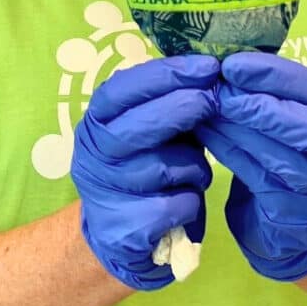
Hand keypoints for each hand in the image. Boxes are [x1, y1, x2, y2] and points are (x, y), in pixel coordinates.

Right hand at [70, 54, 219, 289]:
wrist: (120, 239)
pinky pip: (177, 204)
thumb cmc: (143, 171)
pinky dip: (191, 201)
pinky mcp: (124, 229)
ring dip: (193, 166)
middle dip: (185, 108)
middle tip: (215, 100)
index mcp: (95, 123)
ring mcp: (104, 193)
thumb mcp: (150, 132)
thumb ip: (168, 105)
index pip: (122, 89)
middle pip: (142, 125)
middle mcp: (91, 155)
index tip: (207, 66)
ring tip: (193, 172)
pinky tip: (184, 203)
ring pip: (166, 166)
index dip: (166, 74)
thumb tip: (209, 72)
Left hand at [195, 52, 306, 281]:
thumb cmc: (292, 157)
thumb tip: (227, 60)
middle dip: (262, 106)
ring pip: (281, 156)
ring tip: (207, 106)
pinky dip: (229, 151)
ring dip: (239, 128)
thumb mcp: (296, 121)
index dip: (276, 75)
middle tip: (221, 90)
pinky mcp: (294, 216)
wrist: (298, 228)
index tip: (234, 64)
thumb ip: (275, 95)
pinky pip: (257, 177)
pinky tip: (206, 132)